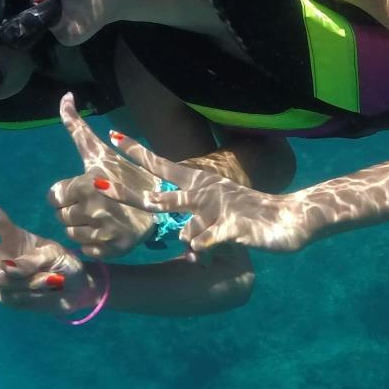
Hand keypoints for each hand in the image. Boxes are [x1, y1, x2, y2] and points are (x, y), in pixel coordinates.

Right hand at [0, 182, 100, 316]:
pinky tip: (43, 293)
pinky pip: (14, 296)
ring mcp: (3, 278)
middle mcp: (4, 255)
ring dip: (35, 281)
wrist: (75, 291)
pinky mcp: (7, 297)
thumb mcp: (54, 256)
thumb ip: (30, 260)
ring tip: (52, 279)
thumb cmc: (65, 264)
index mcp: (15, 237)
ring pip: (8, 279)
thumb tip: (2, 270)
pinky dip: (33, 295)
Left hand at [47, 100, 172, 259]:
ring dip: (82, 227)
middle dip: (73, 210)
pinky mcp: (110, 250)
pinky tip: (107, 232)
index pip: (53, 197)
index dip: (65, 193)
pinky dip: (93, 243)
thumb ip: (77, 128)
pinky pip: (84, 249)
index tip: (83, 190)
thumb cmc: (126, 174)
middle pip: (60, 216)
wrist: (163, 203)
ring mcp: (102, 232)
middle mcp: (94, 209)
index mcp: (88, 184)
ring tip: (102, 217)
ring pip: (71, 234)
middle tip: (95, 204)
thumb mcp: (100, 152)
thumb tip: (64, 96)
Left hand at [76, 107, 308, 253]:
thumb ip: (198, 226)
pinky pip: (207, 244)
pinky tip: (210, 252)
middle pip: (157, 195)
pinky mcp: (232, 228)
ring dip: (179, 232)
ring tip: (199, 240)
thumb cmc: (252, 217)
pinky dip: (204, 251)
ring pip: (182, 223)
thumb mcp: (220, 217)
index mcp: (201, 184)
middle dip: (126, 191)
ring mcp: (217, 210)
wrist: (291, 220)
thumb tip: (183, 241)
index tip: (113, 136)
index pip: (162, 167)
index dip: (138, 153)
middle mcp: (204, 192)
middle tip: (97, 184)